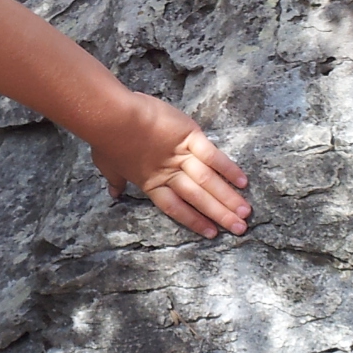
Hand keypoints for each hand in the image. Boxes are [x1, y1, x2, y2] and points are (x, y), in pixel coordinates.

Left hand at [89, 91, 249, 238]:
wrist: (114, 119)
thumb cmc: (106, 140)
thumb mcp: (107, 165)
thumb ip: (115, 181)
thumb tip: (114, 194)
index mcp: (151, 183)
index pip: (176, 208)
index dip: (194, 221)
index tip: (212, 233)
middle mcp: (169, 174)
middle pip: (198, 199)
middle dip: (220, 214)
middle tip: (240, 229)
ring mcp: (181, 156)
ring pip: (208, 181)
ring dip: (228, 198)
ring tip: (246, 212)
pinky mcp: (189, 136)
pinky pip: (212, 155)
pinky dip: (227, 168)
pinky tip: (243, 181)